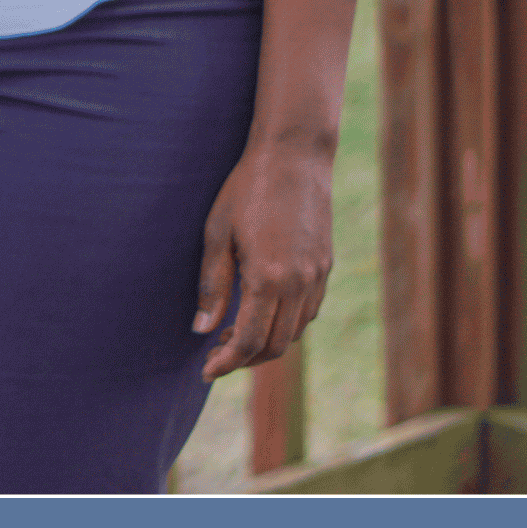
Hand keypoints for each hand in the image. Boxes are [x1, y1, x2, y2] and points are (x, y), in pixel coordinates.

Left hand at [192, 136, 335, 377]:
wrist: (294, 157)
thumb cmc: (246, 190)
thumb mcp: (216, 234)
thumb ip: (212, 285)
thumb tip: (201, 329)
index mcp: (268, 277)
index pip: (249, 340)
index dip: (226, 362)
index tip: (206, 370)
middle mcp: (299, 283)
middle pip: (274, 345)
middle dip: (244, 359)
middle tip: (215, 355)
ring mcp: (317, 276)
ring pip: (294, 332)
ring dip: (265, 344)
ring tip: (232, 334)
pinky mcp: (325, 266)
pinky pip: (308, 312)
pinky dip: (285, 325)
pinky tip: (261, 313)